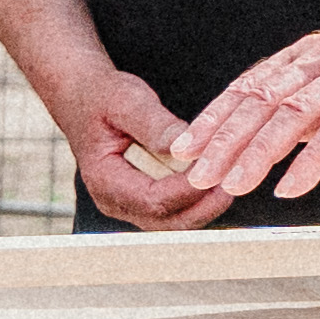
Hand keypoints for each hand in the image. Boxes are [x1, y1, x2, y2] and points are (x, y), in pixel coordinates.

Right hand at [51, 65, 227, 232]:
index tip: (218, 173)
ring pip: (175, 221)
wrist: (84, 98)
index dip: (189, 191)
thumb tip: (182, 145)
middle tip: (235, 181)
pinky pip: (176, 210)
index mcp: (105, 180)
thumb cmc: (103, 97)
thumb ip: (153, 123)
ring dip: (206, 204)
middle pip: (168, 221)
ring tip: (233, 178)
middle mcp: (116, 201)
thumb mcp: (125, 100)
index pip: (153, 201)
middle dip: (205, 205)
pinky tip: (219, 178)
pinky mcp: (144, 199)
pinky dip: (199, 199)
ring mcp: (130, 204)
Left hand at [146, 29, 319, 210]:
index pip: (249, 86)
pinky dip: (310, 161)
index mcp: (311, 56)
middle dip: (225, 139)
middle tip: (199, 173)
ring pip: (294, 113)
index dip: (213, 118)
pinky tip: (290, 186)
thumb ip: (301, 118)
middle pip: (263, 99)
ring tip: (235, 185)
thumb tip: (252, 146)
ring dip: (259, 152)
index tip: (184, 150)